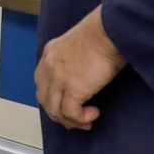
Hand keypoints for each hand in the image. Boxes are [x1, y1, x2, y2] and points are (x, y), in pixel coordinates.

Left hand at [34, 6, 126, 130]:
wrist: (111, 31)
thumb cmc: (104, 34)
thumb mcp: (79, 45)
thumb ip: (74, 60)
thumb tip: (82, 79)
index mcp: (50, 53)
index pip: (42, 83)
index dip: (52, 98)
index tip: (67, 105)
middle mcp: (48, 66)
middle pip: (44, 99)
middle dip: (59, 113)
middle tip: (76, 120)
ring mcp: (58, 78)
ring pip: (55, 110)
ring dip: (71, 120)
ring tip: (87, 121)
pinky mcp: (71, 88)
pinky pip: (70, 113)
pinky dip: (81, 118)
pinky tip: (94, 114)